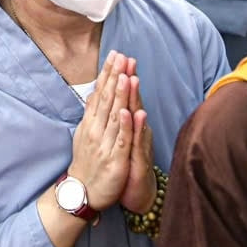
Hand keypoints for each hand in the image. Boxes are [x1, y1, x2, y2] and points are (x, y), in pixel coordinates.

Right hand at [67, 53, 136, 211]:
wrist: (83, 192)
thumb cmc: (87, 162)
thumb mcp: (86, 134)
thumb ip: (92, 113)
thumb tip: (94, 92)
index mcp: (91, 122)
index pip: (100, 92)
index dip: (107, 73)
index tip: (114, 54)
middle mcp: (96, 129)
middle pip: (107, 99)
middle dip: (114, 76)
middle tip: (121, 56)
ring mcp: (104, 143)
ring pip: (114, 115)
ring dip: (120, 94)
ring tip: (125, 75)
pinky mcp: (115, 159)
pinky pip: (120, 139)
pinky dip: (124, 125)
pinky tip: (128, 110)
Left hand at [118, 70, 156, 213]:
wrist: (134, 191)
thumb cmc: (124, 160)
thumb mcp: (118, 135)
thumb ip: (115, 114)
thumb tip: (107, 93)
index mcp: (128, 123)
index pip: (124, 96)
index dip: (121, 76)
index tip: (119, 56)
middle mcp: (136, 130)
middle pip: (132, 101)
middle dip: (129, 80)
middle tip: (127, 59)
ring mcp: (139, 143)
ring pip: (137, 118)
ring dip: (134, 98)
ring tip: (131, 78)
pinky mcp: (139, 159)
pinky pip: (137, 142)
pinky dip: (136, 127)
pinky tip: (134, 114)